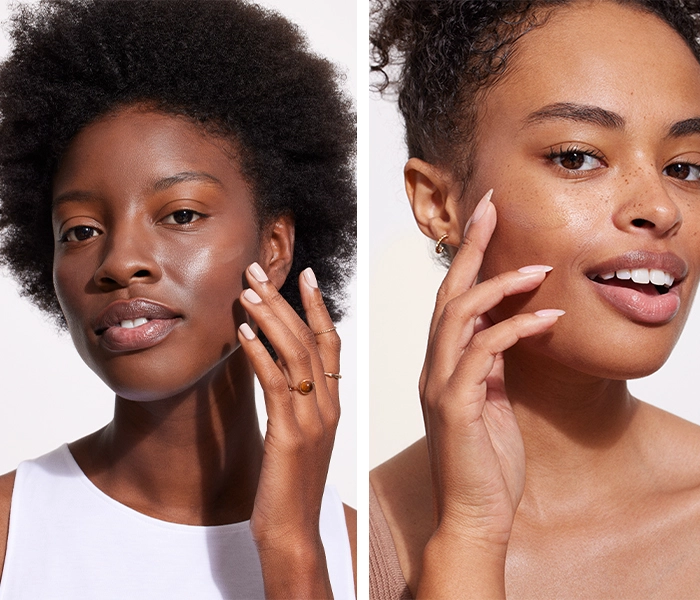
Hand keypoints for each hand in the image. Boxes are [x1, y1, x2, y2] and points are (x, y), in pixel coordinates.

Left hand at [237, 262, 340, 598]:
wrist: (292, 532)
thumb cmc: (288, 489)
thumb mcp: (295, 439)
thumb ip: (291, 406)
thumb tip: (274, 373)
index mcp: (332, 405)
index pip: (330, 344)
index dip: (318, 307)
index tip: (304, 274)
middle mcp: (328, 407)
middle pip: (311, 340)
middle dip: (284, 301)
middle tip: (258, 270)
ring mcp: (313, 420)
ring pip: (295, 355)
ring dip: (269, 319)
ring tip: (245, 291)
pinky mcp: (291, 435)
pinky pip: (277, 385)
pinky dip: (260, 356)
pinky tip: (241, 335)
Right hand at [416, 190, 561, 598]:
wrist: (476, 516)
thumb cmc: (489, 464)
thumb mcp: (496, 403)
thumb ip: (494, 367)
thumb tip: (510, 331)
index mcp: (444, 365)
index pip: (453, 297)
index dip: (469, 255)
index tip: (489, 216)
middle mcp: (435, 368)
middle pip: (449, 292)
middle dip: (473, 247)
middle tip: (496, 208)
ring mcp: (441, 384)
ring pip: (461, 314)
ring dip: (502, 285)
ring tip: (542, 268)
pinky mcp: (456, 405)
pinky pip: (486, 351)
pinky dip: (518, 328)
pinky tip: (550, 319)